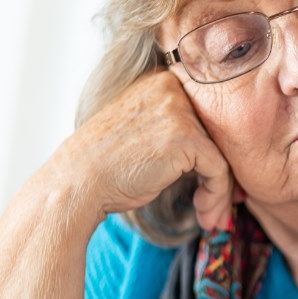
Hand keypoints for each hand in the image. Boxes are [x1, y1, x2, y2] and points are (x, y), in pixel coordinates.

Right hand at [45, 71, 233, 229]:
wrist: (76, 184)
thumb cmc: (104, 166)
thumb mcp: (142, 130)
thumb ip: (173, 125)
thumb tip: (213, 148)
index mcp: (160, 81)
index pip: (204, 116)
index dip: (211, 152)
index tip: (209, 181)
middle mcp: (172, 88)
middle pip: (216, 134)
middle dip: (220, 173)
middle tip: (217, 205)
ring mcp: (179, 111)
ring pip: (220, 154)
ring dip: (219, 191)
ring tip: (212, 217)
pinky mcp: (187, 138)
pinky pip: (218, 169)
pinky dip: (216, 195)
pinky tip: (205, 214)